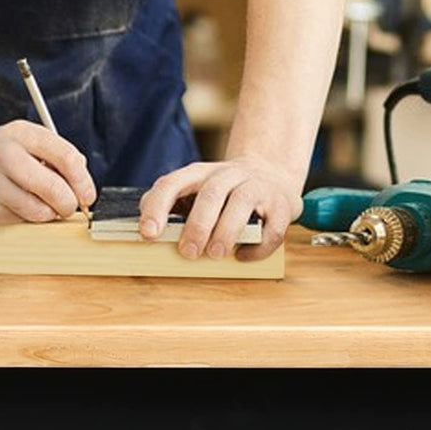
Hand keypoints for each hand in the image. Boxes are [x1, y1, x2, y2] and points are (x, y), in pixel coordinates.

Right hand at [0, 121, 95, 224]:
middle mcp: (6, 157)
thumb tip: (81, 181)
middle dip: (68, 203)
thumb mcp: (22, 139)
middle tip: (70, 207)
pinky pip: (17, 221)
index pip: (66, 157)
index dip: (83, 180)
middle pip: (53, 188)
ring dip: (48, 214)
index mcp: (22, 134)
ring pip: (37, 211)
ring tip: (46, 207)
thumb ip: (53, 153)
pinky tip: (19, 207)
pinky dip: (26, 219)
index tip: (89, 195)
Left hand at [139, 156, 302, 262]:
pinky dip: (258, 246)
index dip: (158, 207)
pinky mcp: (282, 205)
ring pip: (242, 201)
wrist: (271, 174)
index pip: (173, 182)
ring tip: (216, 253)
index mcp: (201, 173)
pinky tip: (243, 256)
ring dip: (227, 230)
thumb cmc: (224, 194)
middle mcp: (230, 174)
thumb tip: (149, 234)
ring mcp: (258, 186)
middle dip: (198, 224)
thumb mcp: (196, 192)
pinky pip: (272, 226)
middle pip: (212, 191)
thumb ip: (172, 207)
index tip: (148, 233)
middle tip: (188, 252)